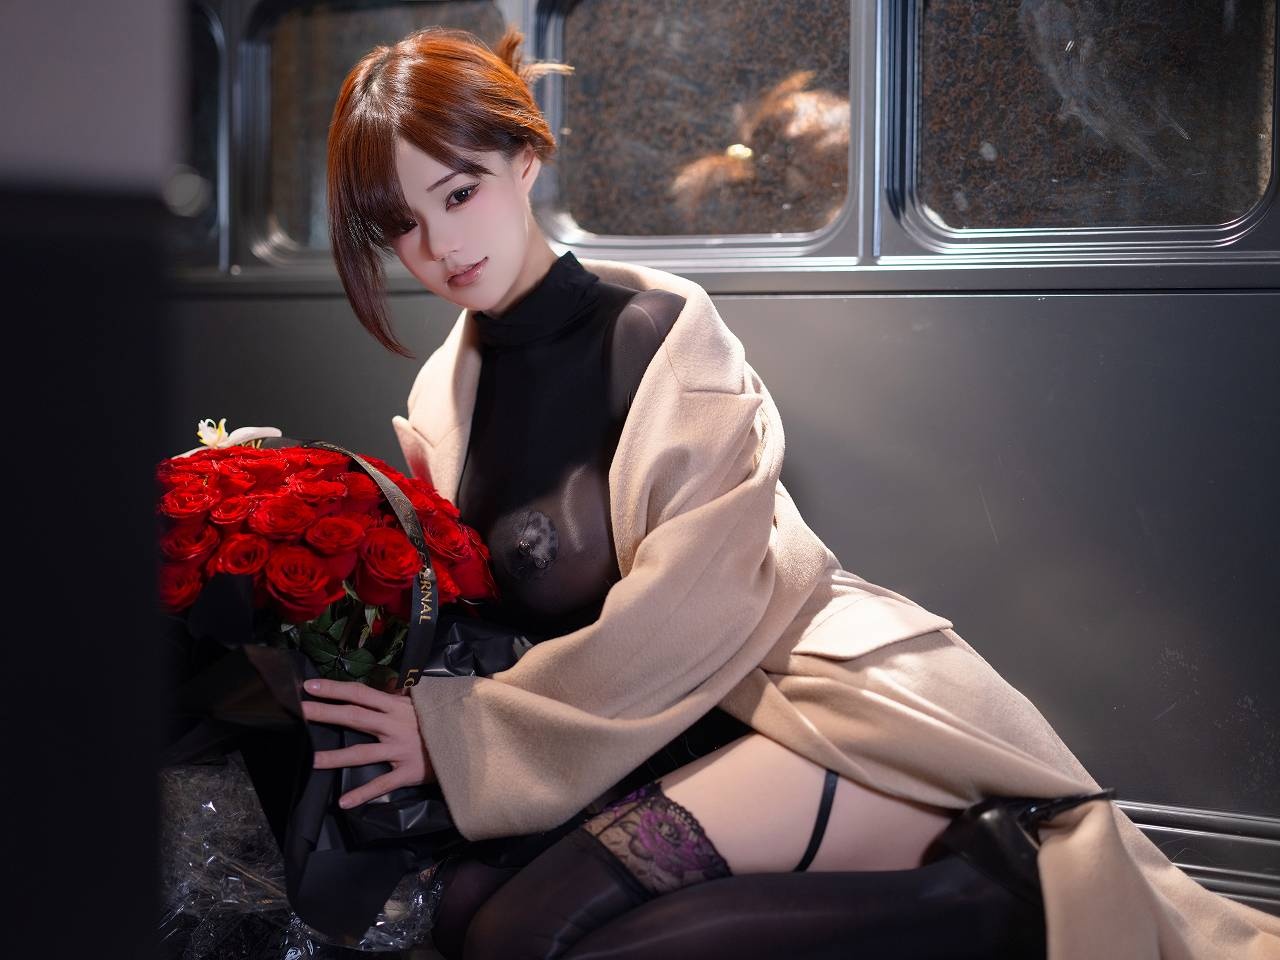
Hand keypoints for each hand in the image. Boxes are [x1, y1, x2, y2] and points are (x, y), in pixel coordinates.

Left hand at [299, 678, 435, 807]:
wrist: (470, 744)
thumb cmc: (442, 721)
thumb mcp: (423, 703)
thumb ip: (401, 697)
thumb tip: (385, 685)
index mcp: (397, 706)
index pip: (361, 693)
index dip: (335, 688)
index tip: (310, 685)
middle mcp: (395, 725)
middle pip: (354, 716)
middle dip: (325, 713)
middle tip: (298, 710)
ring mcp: (400, 749)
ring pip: (362, 753)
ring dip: (335, 757)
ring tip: (311, 759)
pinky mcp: (407, 772)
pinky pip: (382, 784)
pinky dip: (363, 794)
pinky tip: (343, 802)